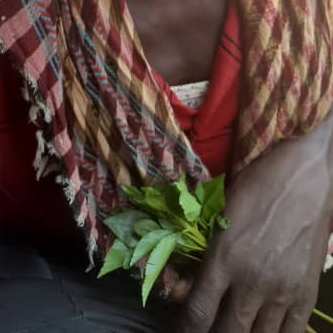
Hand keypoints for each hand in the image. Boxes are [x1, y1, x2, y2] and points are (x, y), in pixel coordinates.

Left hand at [174, 117, 332, 332]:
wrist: (309, 175)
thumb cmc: (260, 183)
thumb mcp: (222, 210)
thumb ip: (206, 249)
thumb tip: (188, 284)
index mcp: (224, 257)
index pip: (197, 314)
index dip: (186, 330)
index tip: (183, 330)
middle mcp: (251, 281)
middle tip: (210, 326)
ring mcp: (282, 290)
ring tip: (236, 325)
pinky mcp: (307, 293)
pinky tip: (265, 327)